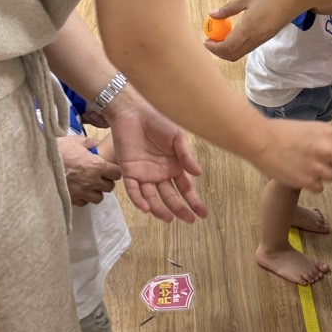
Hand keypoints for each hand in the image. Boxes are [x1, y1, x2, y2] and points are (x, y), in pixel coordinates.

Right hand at [57, 133, 120, 205]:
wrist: (40, 163)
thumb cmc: (59, 150)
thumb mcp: (76, 141)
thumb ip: (90, 143)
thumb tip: (97, 146)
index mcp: (97, 165)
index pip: (117, 173)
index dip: (114, 170)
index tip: (109, 168)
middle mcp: (93, 181)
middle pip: (109, 187)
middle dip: (106, 181)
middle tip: (99, 176)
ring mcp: (82, 192)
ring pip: (99, 198)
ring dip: (96, 191)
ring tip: (90, 185)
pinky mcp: (72, 199)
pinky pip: (84, 202)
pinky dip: (84, 198)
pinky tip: (79, 190)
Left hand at [106, 96, 206, 223]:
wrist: (133, 111)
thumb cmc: (157, 120)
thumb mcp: (177, 136)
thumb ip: (185, 155)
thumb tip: (198, 174)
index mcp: (174, 165)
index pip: (185, 187)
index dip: (194, 200)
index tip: (202, 214)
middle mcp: (160, 173)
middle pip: (170, 196)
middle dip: (180, 209)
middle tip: (189, 220)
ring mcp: (144, 174)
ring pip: (152, 197)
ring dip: (159, 209)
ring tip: (169, 218)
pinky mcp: (129, 171)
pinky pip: (133, 190)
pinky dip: (139, 200)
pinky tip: (147, 208)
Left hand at [203, 0, 299, 61]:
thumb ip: (228, 8)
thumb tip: (212, 15)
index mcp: (248, 29)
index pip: (226, 48)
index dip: (213, 48)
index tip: (205, 40)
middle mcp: (254, 39)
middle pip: (232, 55)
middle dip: (218, 52)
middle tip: (211, 40)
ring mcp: (262, 39)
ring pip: (240, 53)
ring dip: (228, 49)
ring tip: (221, 35)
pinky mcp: (267, 37)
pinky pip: (248, 47)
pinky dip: (237, 44)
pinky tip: (234, 31)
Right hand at [253, 118, 331, 191]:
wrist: (261, 141)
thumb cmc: (279, 132)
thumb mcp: (306, 128)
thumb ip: (322, 138)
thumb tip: (331, 150)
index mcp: (327, 132)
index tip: (329, 154)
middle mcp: (326, 149)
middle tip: (322, 165)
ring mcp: (318, 166)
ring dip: (323, 175)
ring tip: (308, 171)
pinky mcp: (308, 181)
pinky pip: (319, 188)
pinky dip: (312, 185)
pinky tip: (302, 177)